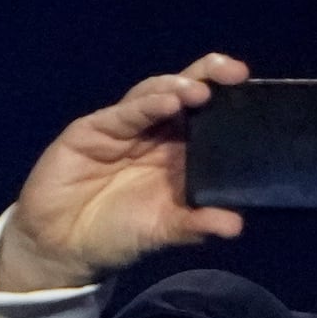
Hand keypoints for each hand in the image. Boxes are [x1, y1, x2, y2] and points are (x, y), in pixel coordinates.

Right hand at [0, 52, 252, 290]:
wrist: (64, 244)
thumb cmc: (119, 233)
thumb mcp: (164, 230)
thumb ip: (196, 224)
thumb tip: (235, 224)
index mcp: (179, 153)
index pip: (208, 117)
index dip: (229, 100)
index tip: (253, 89)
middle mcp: (156, 134)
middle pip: (185, 93)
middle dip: (209, 77)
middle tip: (235, 73)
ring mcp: (125, 128)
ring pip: (154, 95)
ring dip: (178, 88)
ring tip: (200, 91)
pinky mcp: (92, 130)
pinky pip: (123, 114)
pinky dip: (145, 106)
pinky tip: (167, 101)